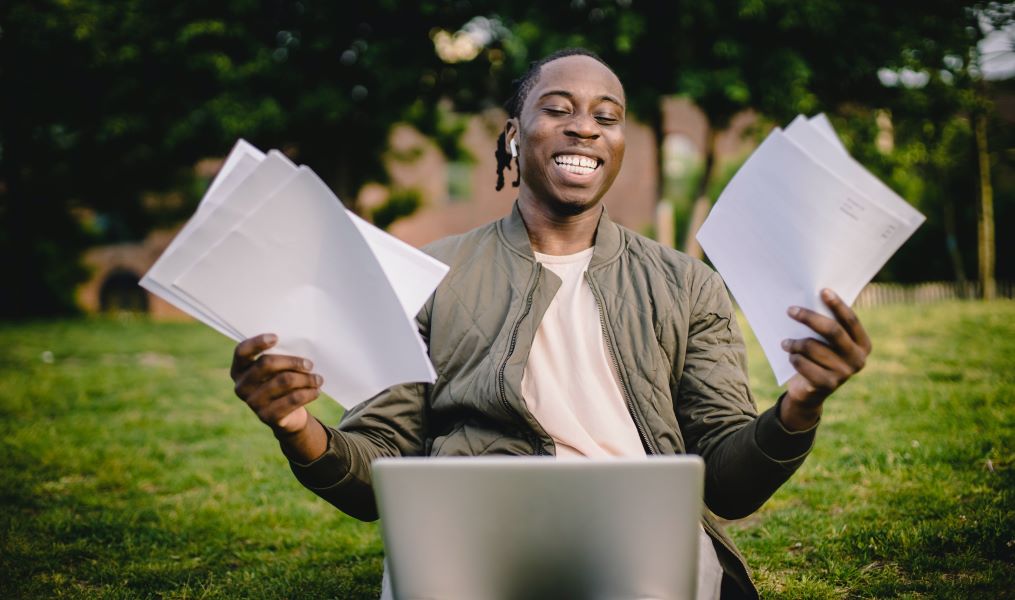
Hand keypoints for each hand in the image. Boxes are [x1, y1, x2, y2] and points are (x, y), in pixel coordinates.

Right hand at [230, 333, 322, 435]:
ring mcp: (252, 403)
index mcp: (239, 370)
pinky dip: (308, 393)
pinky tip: (316, 391)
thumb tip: (299, 346)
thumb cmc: (281, 382)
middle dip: (292, 362)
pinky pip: (292, 399)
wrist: (286, 415)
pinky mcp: (267, 416)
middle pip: (266, 364)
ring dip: (306, 378)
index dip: (257, 343)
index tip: (276, 337)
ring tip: (318, 379)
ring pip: (284, 381)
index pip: (241, 351)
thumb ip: (279, 357)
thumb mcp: (277, 369)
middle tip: (309, 364)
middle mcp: (241, 386)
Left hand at [780, 289, 871, 429]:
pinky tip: (791, 357)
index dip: (837, 304)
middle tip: (791, 310)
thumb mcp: (827, 342)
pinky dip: (793, 357)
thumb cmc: (819, 358)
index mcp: (863, 345)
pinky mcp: (827, 385)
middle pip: (832, 331)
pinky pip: (803, 363)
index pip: (851, 320)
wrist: (810, 392)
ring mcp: (844, 374)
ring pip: (812, 346)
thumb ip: (828, 325)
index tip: (823, 291)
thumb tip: (812, 296)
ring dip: (794, 342)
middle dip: (809, 318)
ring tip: (785, 342)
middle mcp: (858, 360)